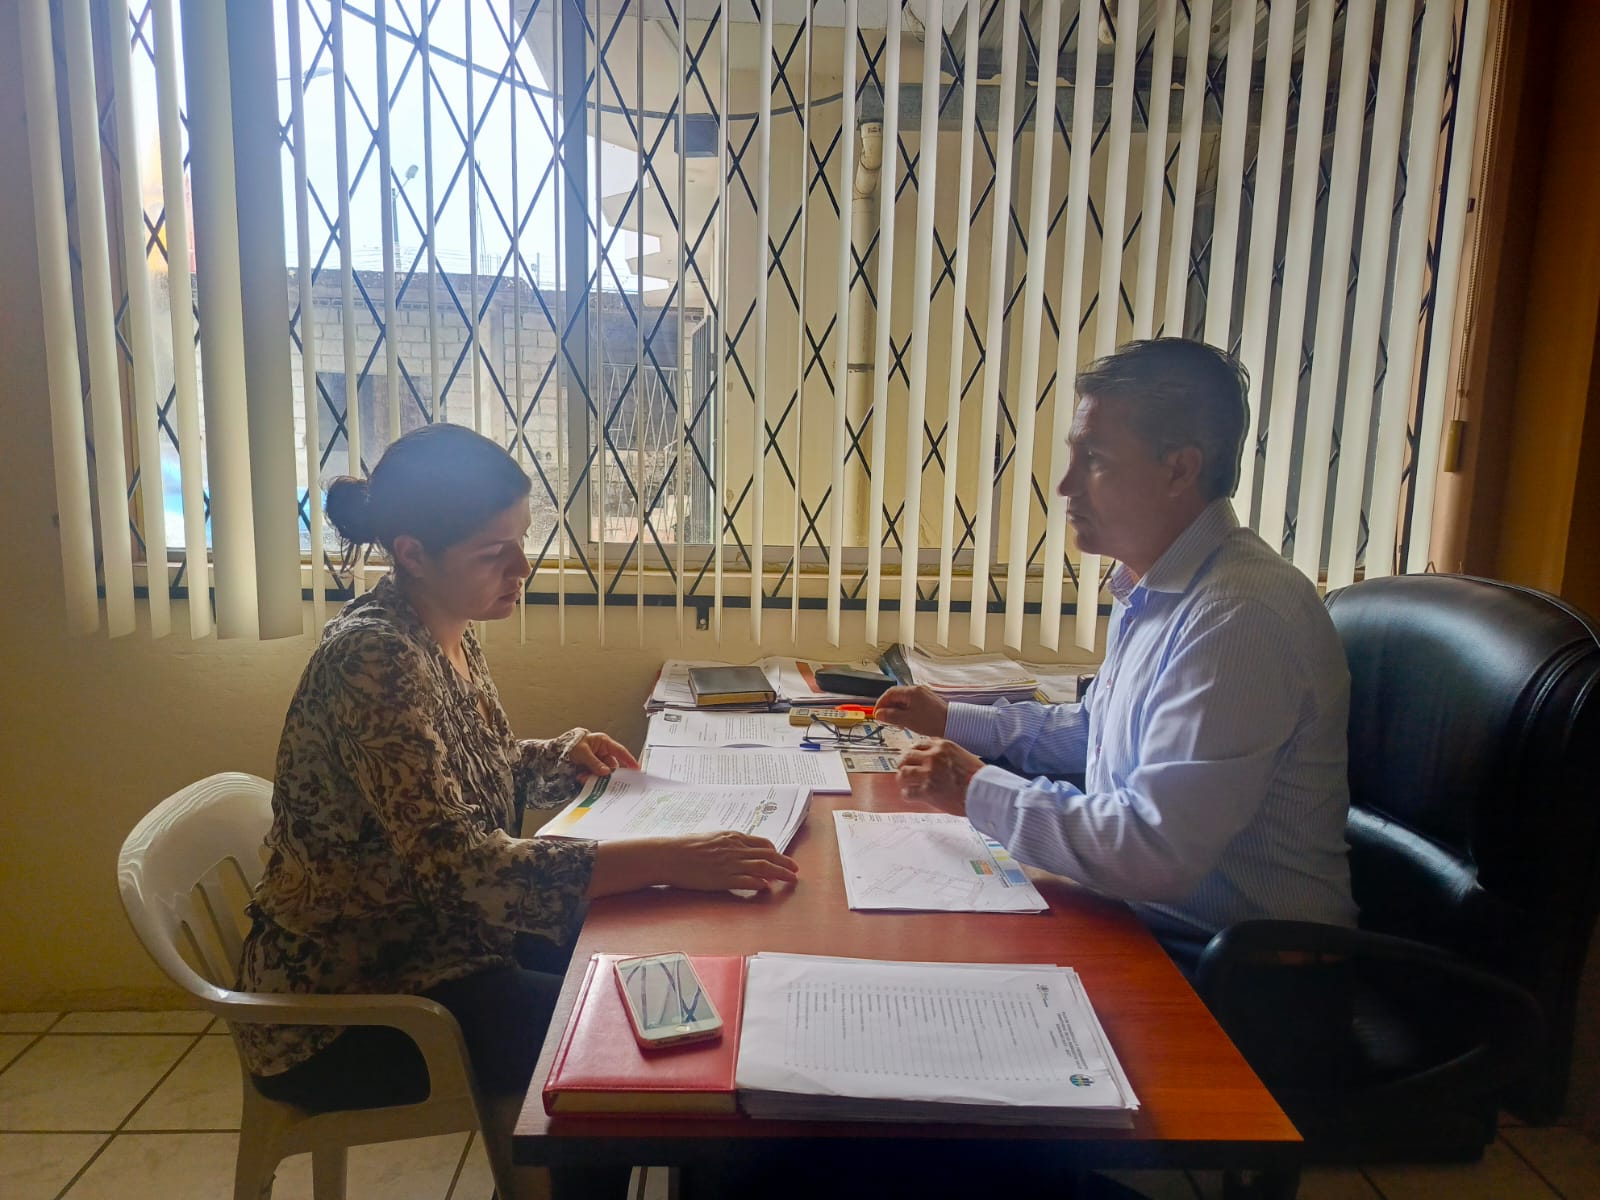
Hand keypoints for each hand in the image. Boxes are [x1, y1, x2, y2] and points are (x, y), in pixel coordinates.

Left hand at [569, 731, 639, 776]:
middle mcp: (602, 752)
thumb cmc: (570, 745)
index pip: (620, 751)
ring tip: (583, 776)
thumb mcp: (583, 752)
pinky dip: (589, 779)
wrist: (555, 751)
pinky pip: (595, 777)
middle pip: (612, 766)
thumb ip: (594, 763)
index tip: (636, 769)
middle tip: (604, 780)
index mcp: (603, 743)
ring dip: (595, 777)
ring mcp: (597, 761)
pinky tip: (581, 777)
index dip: (629, 760)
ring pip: (603, 773)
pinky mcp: (591, 769)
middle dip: (607, 773)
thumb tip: (606, 772)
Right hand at [662, 831, 799, 892]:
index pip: (762, 843)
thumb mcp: (710, 837)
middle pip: (769, 855)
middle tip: (796, 869)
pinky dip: (760, 884)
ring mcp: (731, 864)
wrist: (671, 855)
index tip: (780, 857)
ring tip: (791, 879)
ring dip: (781, 873)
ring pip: (764, 868)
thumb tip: (737, 849)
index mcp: (733, 837)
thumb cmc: (685, 846)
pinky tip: (767, 887)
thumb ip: (726, 843)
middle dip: (785, 863)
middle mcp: (736, 849)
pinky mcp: (724, 879)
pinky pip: (748, 881)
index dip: (775, 852)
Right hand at [873, 685, 948, 736]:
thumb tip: (879, 714)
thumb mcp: (907, 720)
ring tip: (897, 723)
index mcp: (911, 692)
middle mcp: (917, 690)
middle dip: (889, 708)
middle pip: (896, 696)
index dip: (881, 703)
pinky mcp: (927, 701)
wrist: (952, 723)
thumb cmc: (932, 721)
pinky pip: (911, 704)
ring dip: (897, 711)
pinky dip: (905, 711)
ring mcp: (922, 695)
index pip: (889, 693)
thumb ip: (891, 716)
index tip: (877, 714)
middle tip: (886, 720)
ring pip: (903, 700)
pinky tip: (907, 721)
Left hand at [897, 738, 982, 812]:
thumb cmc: (978, 776)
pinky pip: (907, 792)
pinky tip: (912, 796)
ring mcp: (929, 773)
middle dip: (904, 765)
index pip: (918, 745)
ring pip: (903, 773)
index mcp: (942, 746)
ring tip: (907, 785)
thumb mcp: (961, 755)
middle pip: (906, 757)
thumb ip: (945, 754)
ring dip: (903, 780)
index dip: (913, 754)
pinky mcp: (927, 791)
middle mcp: (933, 757)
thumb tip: (930, 758)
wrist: (985, 792)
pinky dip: (908, 795)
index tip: (912, 760)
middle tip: (905, 772)